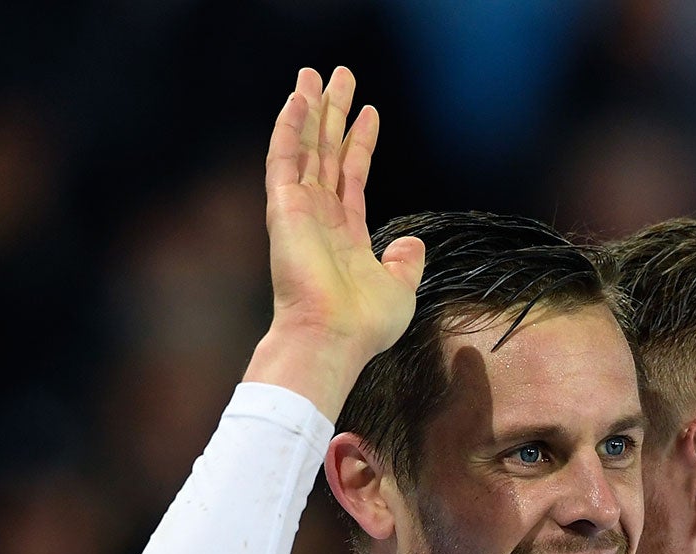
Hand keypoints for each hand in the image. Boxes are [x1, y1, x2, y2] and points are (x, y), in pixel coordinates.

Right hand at [245, 66, 424, 417]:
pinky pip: (284, 157)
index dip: (361, 142)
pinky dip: (289, 126)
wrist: (334, 338)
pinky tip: (298, 98)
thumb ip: (405, 263)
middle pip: (326, 152)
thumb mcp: (400, 290)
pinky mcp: (283, 207)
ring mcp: (299, 209)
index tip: (370, 111)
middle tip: (339, 75)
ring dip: (309, 110)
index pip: (352, 176)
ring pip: (304, 146)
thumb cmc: (363, 325)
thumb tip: (412, 243)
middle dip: (332, 113)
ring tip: (316, 74)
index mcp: (344, 233)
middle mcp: (319, 217)